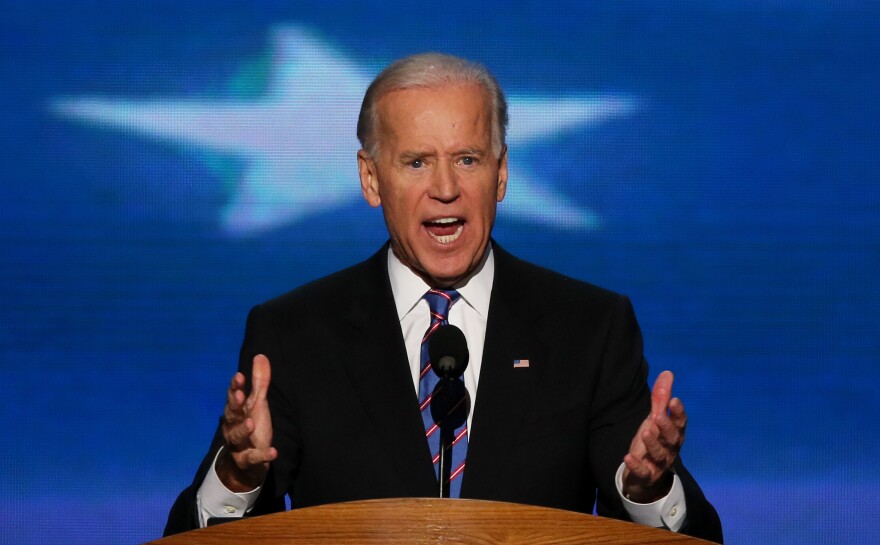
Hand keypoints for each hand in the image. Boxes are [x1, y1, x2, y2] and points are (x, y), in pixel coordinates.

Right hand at [216, 354, 276, 491]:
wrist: (247, 463)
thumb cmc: (251, 427)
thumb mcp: (257, 404)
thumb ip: (260, 382)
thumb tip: (260, 355)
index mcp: (236, 411)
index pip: (233, 397)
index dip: (235, 387)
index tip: (239, 376)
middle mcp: (233, 426)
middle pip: (231, 415)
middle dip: (234, 405)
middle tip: (239, 395)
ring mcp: (239, 445)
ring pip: (237, 437)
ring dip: (243, 430)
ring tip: (251, 422)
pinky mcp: (247, 461)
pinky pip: (254, 459)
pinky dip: (262, 456)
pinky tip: (273, 452)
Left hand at [622, 370, 685, 502]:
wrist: (646, 475)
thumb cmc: (653, 441)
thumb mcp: (655, 419)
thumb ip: (661, 398)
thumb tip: (668, 373)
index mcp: (674, 434)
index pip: (680, 423)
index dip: (678, 412)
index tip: (674, 400)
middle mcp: (670, 449)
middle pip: (672, 439)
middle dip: (666, 427)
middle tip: (657, 416)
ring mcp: (658, 463)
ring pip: (659, 455)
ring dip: (653, 444)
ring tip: (645, 432)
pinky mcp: (646, 475)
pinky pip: (643, 472)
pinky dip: (636, 465)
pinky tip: (628, 457)